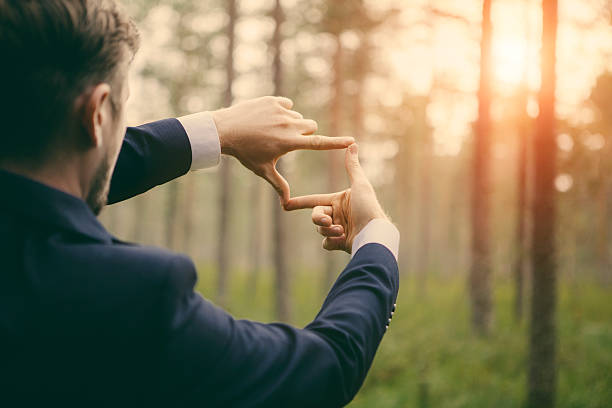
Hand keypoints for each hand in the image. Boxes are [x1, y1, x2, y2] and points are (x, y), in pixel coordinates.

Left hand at [211, 96, 354, 205]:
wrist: (225, 130)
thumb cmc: (245, 153)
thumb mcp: (263, 170)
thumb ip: (279, 185)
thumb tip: (287, 204)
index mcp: (289, 142)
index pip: (318, 143)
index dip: (336, 143)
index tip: (351, 140)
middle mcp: (288, 124)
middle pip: (311, 126)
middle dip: (305, 132)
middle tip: (288, 139)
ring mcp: (280, 110)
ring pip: (298, 116)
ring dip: (292, 122)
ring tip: (271, 129)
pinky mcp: (273, 100)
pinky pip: (287, 103)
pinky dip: (282, 110)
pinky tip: (266, 117)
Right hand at [284, 144, 387, 252]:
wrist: (374, 233)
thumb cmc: (368, 208)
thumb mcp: (360, 185)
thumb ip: (352, 166)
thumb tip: (352, 144)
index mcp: (339, 201)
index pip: (315, 200)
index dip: (300, 202)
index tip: (286, 204)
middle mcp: (338, 215)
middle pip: (316, 216)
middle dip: (319, 218)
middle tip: (327, 221)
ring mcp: (338, 230)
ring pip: (320, 230)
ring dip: (328, 230)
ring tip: (341, 231)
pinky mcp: (340, 244)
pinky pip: (326, 243)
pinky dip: (331, 242)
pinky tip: (342, 239)